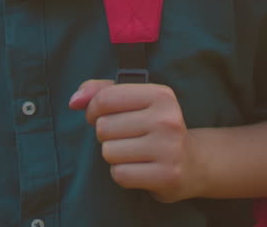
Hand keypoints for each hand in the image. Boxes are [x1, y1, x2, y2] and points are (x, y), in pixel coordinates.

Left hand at [68, 79, 206, 202]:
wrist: (192, 162)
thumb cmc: (154, 126)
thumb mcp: (134, 100)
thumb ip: (100, 91)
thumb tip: (74, 101)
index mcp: (161, 94)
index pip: (105, 98)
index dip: (93, 110)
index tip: (100, 116)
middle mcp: (167, 120)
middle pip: (104, 127)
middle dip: (106, 135)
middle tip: (125, 137)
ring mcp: (169, 149)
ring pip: (109, 152)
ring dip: (114, 155)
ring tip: (133, 153)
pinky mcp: (166, 175)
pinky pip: (120, 174)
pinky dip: (122, 173)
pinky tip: (138, 168)